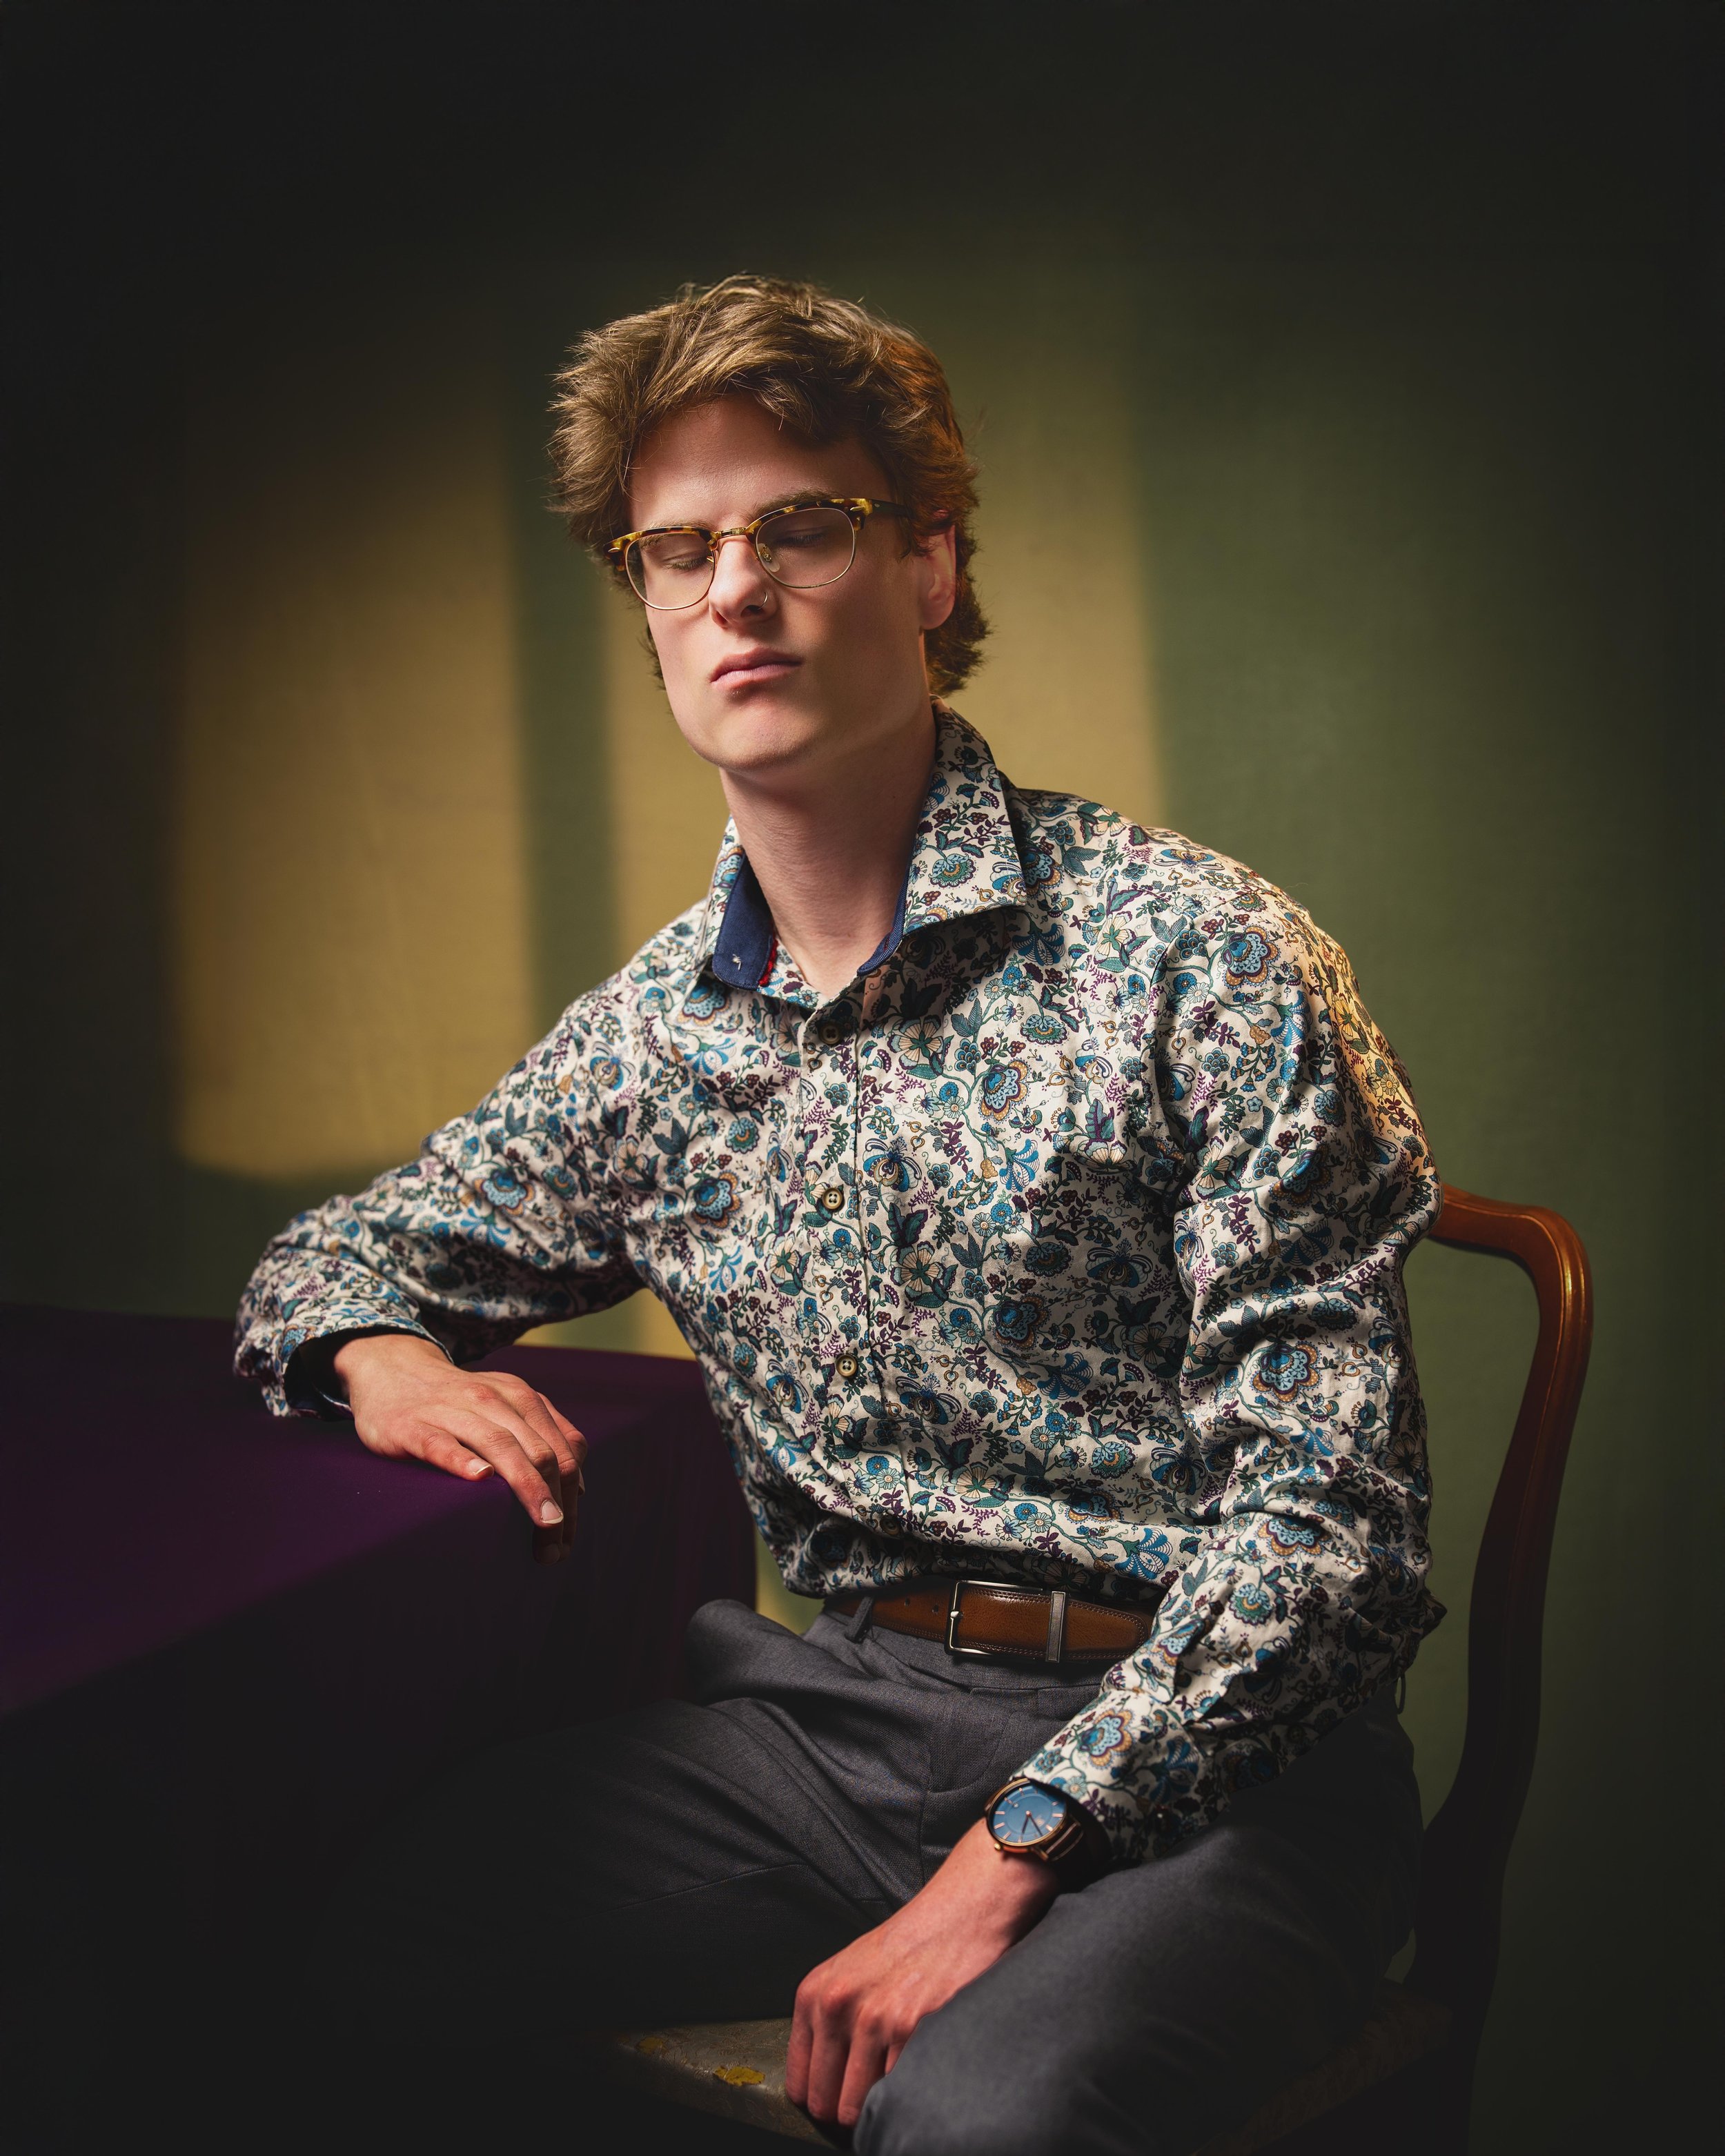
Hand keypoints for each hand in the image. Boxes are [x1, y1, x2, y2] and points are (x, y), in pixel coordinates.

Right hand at [333, 1333, 585, 1562]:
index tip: (567, 1536)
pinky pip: (442, 1443)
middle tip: (555, 1549)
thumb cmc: (458, 1402)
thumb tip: (577, 1489)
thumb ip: (544, 1437)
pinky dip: (462, 1459)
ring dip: (526, 1487)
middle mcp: (493, 1400)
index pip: (562, 1449)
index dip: (571, 1494)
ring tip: (543, 1522)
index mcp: (521, 1398)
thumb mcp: (507, 1406)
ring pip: (499, 1446)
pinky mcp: (414, 1426)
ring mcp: (453, 1411)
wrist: (395, 1371)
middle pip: (538, 1452)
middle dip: (554, 1502)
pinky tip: (480, 1478)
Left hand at [786, 1818, 1058, 2131]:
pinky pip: (899, 2091)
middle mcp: (838, 2007)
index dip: (822, 2101)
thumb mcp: (847, 1972)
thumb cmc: (907, 1944)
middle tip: (872, 2096)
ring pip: (861, 2108)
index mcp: (814, 1994)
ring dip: (879, 2105)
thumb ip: (828, 2023)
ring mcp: (876, 2019)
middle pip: (829, 2104)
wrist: (960, 1912)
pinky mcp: (914, 2029)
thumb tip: (821, 2087)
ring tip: (897, 2081)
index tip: (840, 2100)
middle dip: (850, 2110)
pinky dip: (909, 2093)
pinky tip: (919, 2069)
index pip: (801, 2085)